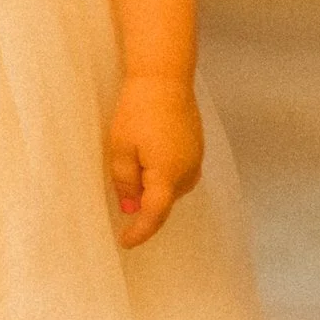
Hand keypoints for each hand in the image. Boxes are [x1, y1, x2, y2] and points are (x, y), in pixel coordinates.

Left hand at [107, 73, 203, 247]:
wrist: (164, 78)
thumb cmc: (137, 112)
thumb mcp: (121, 149)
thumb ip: (125, 183)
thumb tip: (131, 208)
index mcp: (167, 176)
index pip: (154, 216)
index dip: (139, 233)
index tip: (124, 242)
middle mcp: (188, 173)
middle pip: (164, 202)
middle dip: (144, 205)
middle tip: (122, 195)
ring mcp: (196, 160)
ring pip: (173, 189)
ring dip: (155, 189)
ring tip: (135, 169)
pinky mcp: (198, 148)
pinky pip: (180, 174)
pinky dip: (164, 176)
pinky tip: (151, 159)